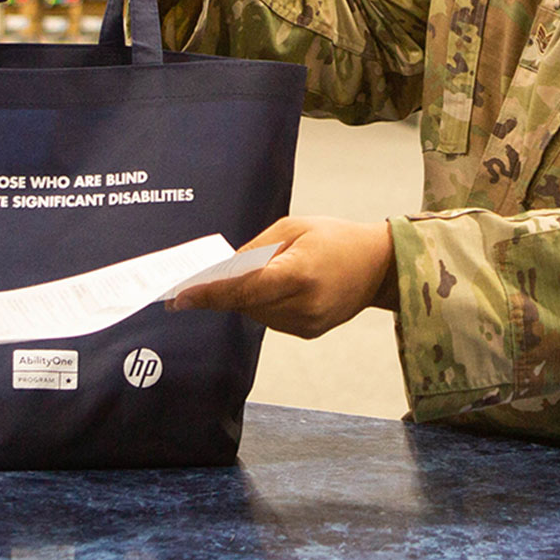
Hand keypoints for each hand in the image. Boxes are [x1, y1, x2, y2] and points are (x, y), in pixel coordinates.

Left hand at [169, 217, 396, 338]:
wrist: (379, 265)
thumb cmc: (336, 238)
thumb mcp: (292, 228)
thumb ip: (254, 251)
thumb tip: (221, 270)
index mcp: (299, 274)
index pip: (244, 289)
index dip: (209, 294)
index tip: (180, 297)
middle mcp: (304, 305)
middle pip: (245, 304)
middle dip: (222, 291)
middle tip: (198, 280)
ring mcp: (308, 323)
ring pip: (255, 314)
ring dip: (244, 297)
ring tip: (256, 273)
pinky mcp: (309, 332)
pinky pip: (270, 319)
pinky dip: (262, 304)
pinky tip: (273, 286)